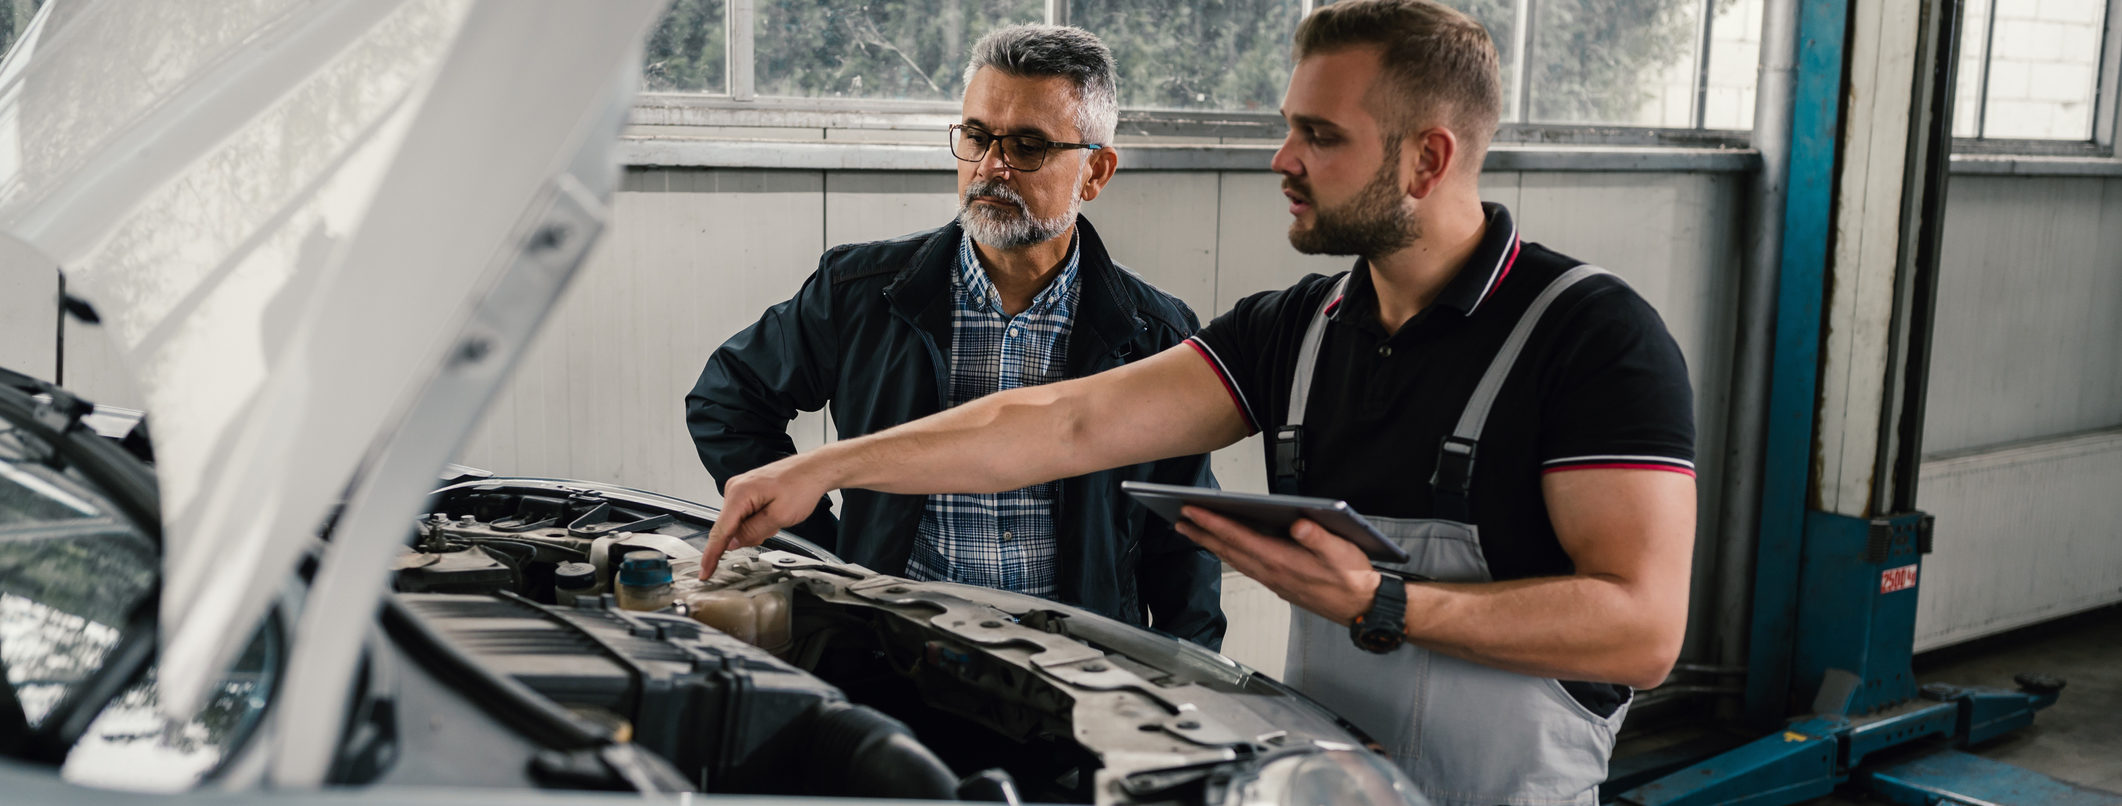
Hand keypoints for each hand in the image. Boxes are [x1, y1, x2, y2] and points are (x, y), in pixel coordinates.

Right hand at [700, 456, 829, 578]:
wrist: (814, 470)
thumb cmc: (801, 486)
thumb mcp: (779, 517)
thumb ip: (752, 532)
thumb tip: (731, 544)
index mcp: (739, 493)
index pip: (720, 531)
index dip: (711, 555)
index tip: (704, 572)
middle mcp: (734, 489)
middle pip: (730, 528)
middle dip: (750, 535)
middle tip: (774, 525)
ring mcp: (739, 489)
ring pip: (739, 523)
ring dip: (757, 527)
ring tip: (777, 514)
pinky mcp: (746, 491)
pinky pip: (745, 515)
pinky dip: (759, 520)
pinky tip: (773, 512)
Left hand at [1173, 506, 1382, 625]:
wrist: (1361, 607)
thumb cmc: (1353, 578)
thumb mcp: (1342, 552)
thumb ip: (1319, 537)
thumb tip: (1299, 524)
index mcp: (1282, 561)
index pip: (1240, 538)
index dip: (1214, 523)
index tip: (1193, 512)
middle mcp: (1272, 572)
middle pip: (1229, 550)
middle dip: (1202, 533)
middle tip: (1180, 519)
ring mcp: (1273, 580)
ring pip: (1234, 559)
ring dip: (1211, 545)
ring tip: (1192, 532)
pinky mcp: (1278, 583)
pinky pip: (1245, 566)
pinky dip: (1229, 554)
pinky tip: (1225, 548)